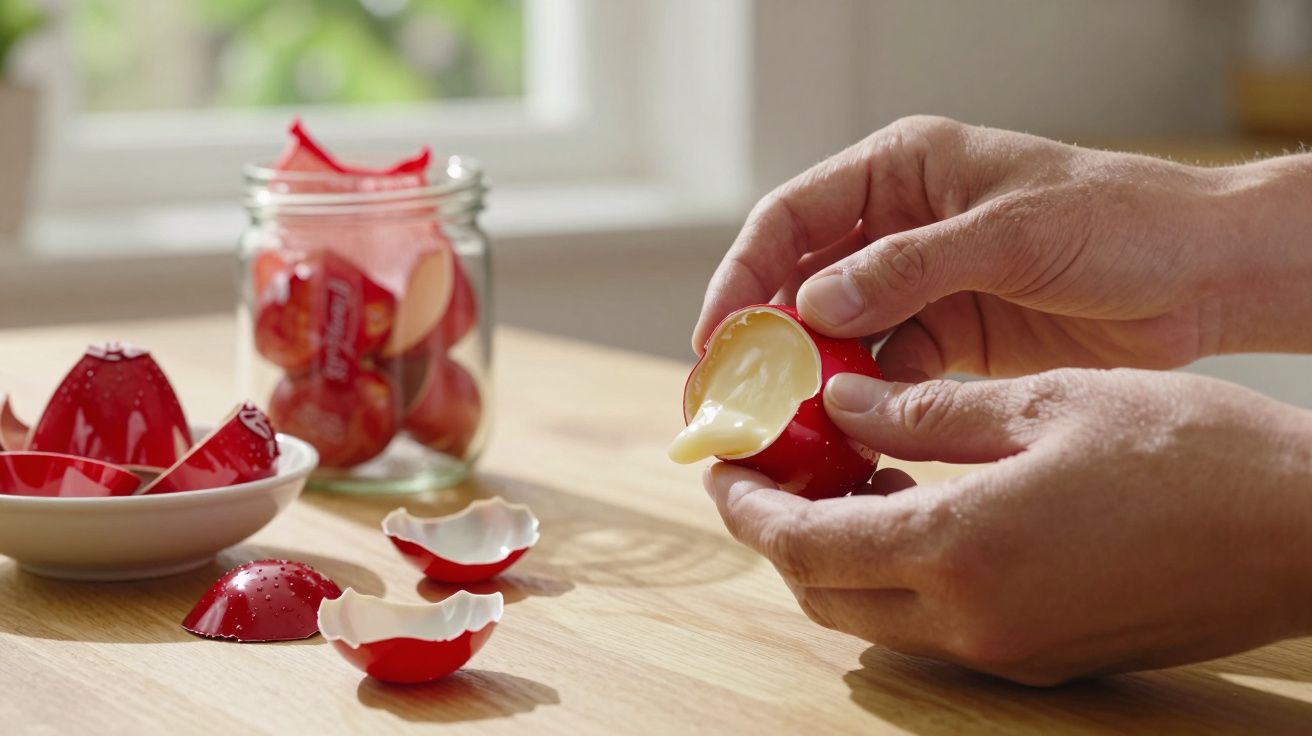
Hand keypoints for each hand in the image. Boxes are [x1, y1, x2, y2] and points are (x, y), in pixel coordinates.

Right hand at [693, 116, 1311, 378]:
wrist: (1203, 274)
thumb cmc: (1120, 222)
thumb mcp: (1011, 233)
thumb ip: (910, 266)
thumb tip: (816, 304)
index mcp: (902, 171)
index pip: (793, 218)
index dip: (744, 274)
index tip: (719, 335)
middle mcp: (899, 226)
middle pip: (803, 280)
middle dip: (765, 337)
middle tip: (731, 396)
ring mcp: (922, 285)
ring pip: (838, 334)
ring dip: (811, 378)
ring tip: (784, 427)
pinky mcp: (949, 336)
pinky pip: (885, 371)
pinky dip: (864, 403)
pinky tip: (849, 434)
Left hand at [704, 369, 1311, 684]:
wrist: (1307, 532)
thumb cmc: (1192, 452)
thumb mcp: (1045, 405)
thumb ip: (926, 413)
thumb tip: (844, 407)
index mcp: (961, 552)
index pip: (803, 546)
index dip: (747, 507)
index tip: (720, 466)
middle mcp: (971, 622)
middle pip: (824, 594)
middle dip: (777, 533)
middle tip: (768, 470)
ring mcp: (1008, 650)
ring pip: (873, 616)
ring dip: (834, 555)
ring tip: (839, 478)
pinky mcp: (1042, 654)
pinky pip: (931, 625)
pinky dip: (894, 574)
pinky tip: (913, 509)